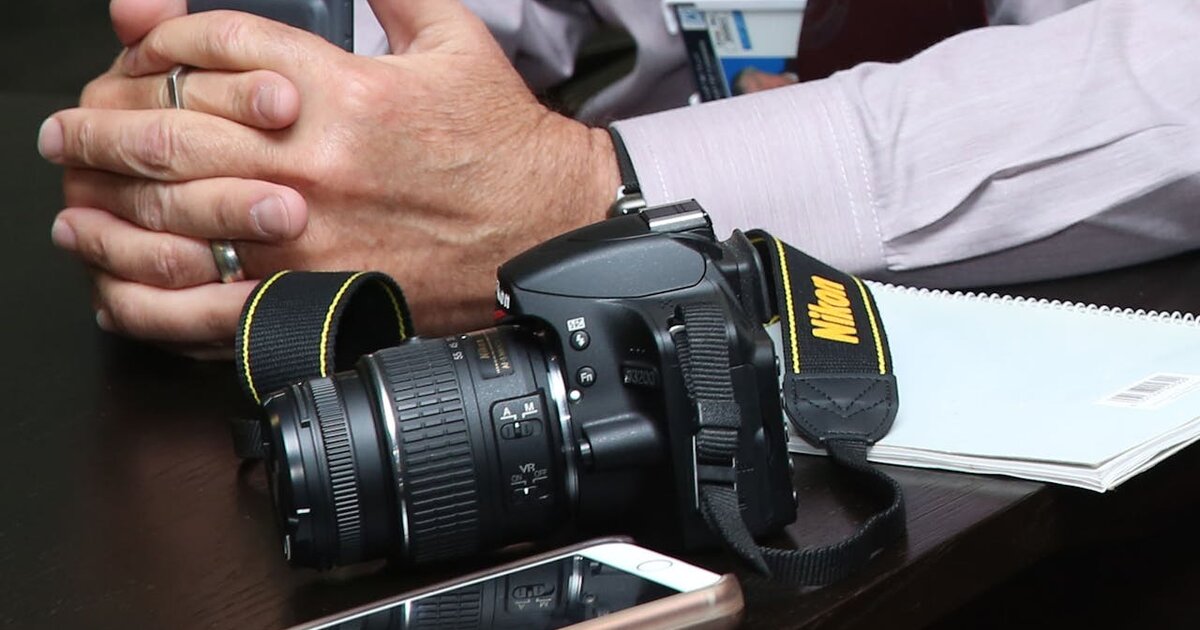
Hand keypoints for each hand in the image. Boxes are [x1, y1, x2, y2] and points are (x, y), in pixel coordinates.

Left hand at [41, 0, 617, 346]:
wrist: (547, 231)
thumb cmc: (505, 148)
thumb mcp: (455, 41)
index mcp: (341, 89)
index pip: (211, 46)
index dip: (157, 43)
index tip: (138, 55)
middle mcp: (311, 162)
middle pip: (167, 130)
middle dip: (99, 124)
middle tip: (72, 131)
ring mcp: (307, 238)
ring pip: (168, 216)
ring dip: (103, 207)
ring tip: (75, 205)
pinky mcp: (315, 301)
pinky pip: (204, 306)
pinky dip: (147, 297)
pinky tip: (120, 286)